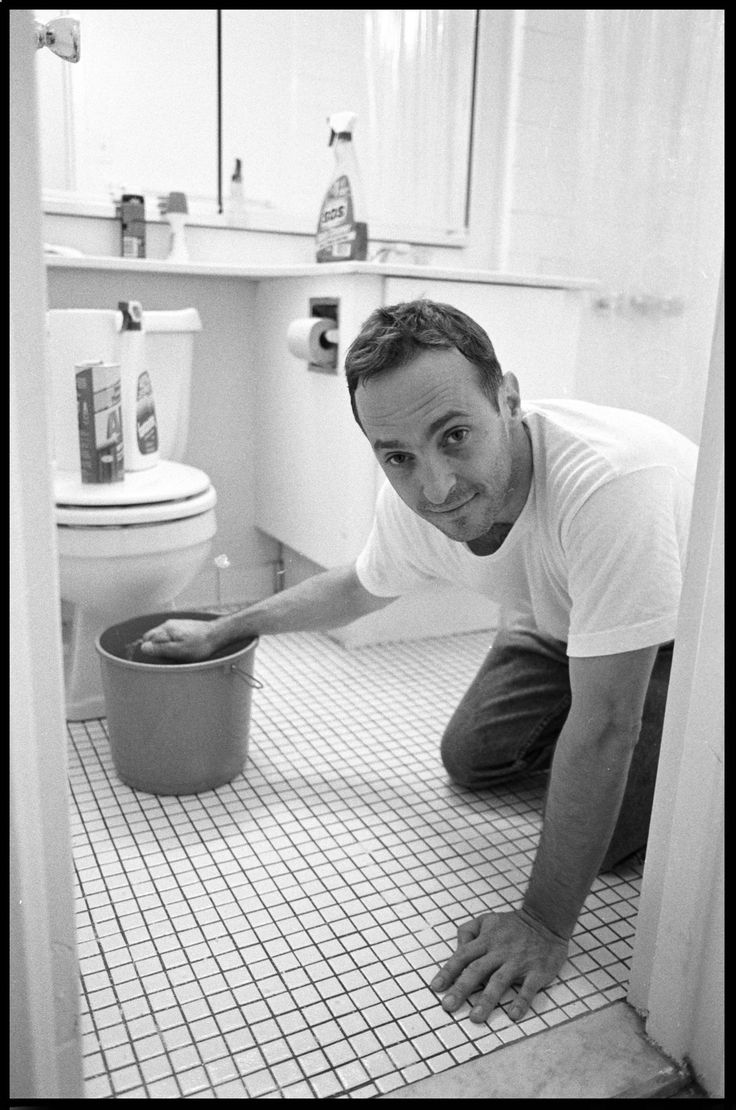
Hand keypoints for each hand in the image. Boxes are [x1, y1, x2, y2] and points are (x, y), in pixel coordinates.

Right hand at [139, 619, 215, 661]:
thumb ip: (161, 649)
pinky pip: (171, 637)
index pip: (147, 639)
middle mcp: (169, 625)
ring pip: (163, 638)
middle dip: (157, 649)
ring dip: (166, 647)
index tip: (157, 658)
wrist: (218, 635)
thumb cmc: (201, 644)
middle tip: (168, 658)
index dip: (149, 650)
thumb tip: (143, 647)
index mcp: (166, 629)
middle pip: (153, 638)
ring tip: (178, 654)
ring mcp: (176, 625)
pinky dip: (173, 644)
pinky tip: (182, 650)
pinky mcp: (183, 628)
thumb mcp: (179, 650)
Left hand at [430, 909, 568, 1022]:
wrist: (546, 919)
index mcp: (486, 940)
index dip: (448, 971)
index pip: (463, 956)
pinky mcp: (538, 971)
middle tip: (448, 1006)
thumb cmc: (512, 924)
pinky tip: (513, 1015)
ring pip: (500, 981)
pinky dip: (521, 1001)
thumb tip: (457, 949)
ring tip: (475, 1017)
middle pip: (477, 970)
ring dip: (487, 999)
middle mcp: (500, 951)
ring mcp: (519, 962)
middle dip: (462, 988)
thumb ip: (468, 931)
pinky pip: (529, 988)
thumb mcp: (487, 919)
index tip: (436, 988)